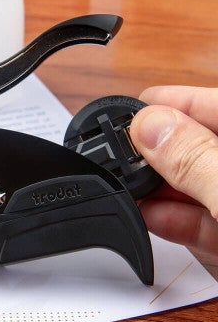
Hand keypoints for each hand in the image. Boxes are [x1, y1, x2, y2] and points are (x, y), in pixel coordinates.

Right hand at [130, 86, 217, 255]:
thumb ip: (196, 159)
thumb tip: (147, 126)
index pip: (203, 103)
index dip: (159, 105)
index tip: (120, 117)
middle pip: (193, 143)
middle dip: (153, 153)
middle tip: (118, 160)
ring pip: (194, 182)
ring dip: (158, 189)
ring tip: (127, 190)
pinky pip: (203, 217)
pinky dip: (174, 219)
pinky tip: (150, 217)